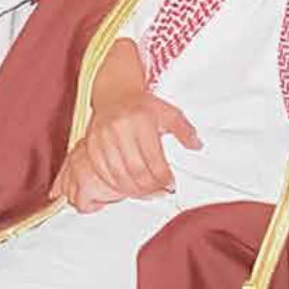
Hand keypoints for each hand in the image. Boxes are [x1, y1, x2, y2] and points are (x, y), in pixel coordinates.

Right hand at [57, 82, 201, 206]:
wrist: (114, 95)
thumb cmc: (143, 107)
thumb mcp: (169, 113)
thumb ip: (185, 130)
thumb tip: (197, 146)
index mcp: (140, 120)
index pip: (153, 159)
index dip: (163, 178)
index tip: (171, 184)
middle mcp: (119, 129)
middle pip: (135, 170)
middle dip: (150, 188)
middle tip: (161, 192)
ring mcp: (102, 138)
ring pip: (118, 174)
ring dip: (134, 190)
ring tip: (147, 193)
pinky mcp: (91, 145)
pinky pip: (102, 172)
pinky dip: (115, 185)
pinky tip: (128, 187)